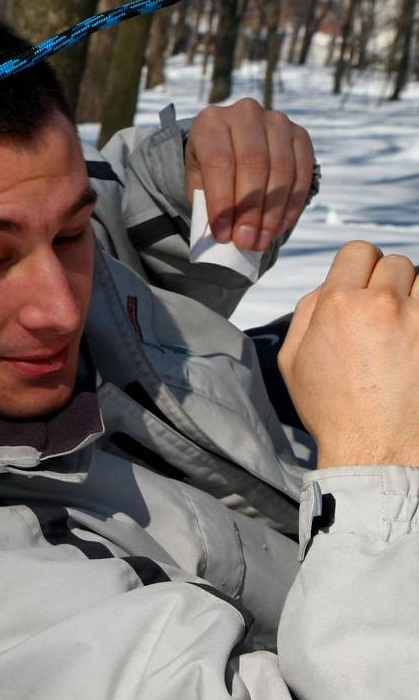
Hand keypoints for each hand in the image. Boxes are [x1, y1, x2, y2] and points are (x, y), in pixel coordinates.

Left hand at [184, 98, 314, 251]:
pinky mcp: (300, 135)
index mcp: (211, 122)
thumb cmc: (209, 167)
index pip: (219, 162)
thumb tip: (224, 235)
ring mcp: (277, 121)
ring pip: (281, 170)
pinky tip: (279, 227)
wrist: (230, 145)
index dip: (222, 201)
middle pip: (253, 165)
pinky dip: (291, 205)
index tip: (223, 234)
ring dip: (272, 212)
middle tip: (245, 242)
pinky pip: (302, 173)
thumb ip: (207, 202)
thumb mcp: (196, 181)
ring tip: (261, 241)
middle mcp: (245, 114)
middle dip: (250, 210)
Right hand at [279, 241, 418, 467]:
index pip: (358, 251)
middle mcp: (383, 304)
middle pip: (396, 263)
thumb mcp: (292, 359)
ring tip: (405, 329)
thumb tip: (331, 285)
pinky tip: (416, 340)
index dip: (357, 267)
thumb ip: (308, 312)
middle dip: (388, 283)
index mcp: (339, 304)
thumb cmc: (333, 408)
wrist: (377, 448)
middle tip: (383, 314)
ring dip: (415, 299)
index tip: (360, 287)